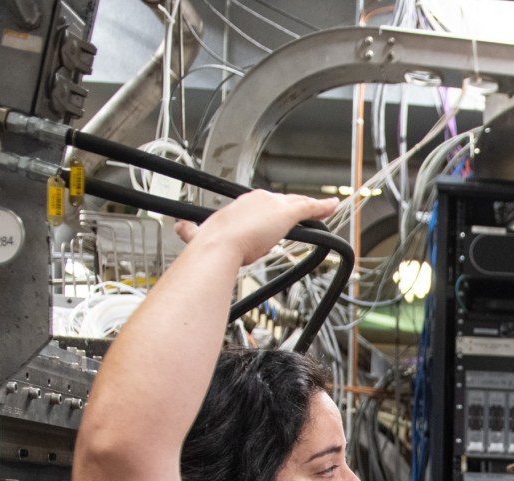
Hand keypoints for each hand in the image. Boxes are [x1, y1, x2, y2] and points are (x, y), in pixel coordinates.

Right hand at [174, 190, 338, 265]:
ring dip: (310, 208)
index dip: (267, 213)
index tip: (271, 219)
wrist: (216, 246)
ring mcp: (271, 205)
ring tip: (323, 210)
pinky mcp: (286, 214)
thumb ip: (190, 231)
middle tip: (300, 216)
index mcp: (237, 205)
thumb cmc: (208, 245)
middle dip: (290, 209)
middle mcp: (255, 200)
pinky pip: (309, 208)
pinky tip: (332, 207)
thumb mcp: (199, 234)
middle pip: (279, 202)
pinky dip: (322, 207)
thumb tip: (180, 229)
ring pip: (296, 204)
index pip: (258, 205)